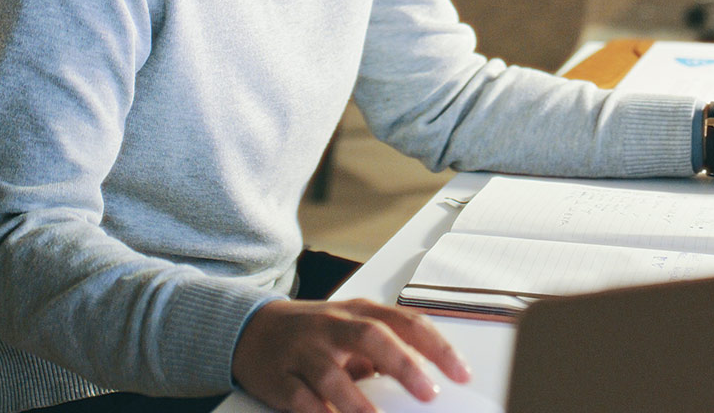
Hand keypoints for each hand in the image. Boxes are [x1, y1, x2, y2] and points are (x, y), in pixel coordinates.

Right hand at [232, 298, 470, 412]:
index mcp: (359, 313)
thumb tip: (430, 377)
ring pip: (330, 373)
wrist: (251, 329)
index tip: (462, 374)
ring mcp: (303, 351)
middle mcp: (332, 327)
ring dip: (357, 401)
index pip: (406, 322)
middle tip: (428, 393)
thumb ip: (388, 348)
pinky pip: (299, 399)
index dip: (438, 347)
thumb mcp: (353, 329)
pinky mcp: (278, 378)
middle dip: (403, 365)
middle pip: (371, 337)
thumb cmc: (314, 334)